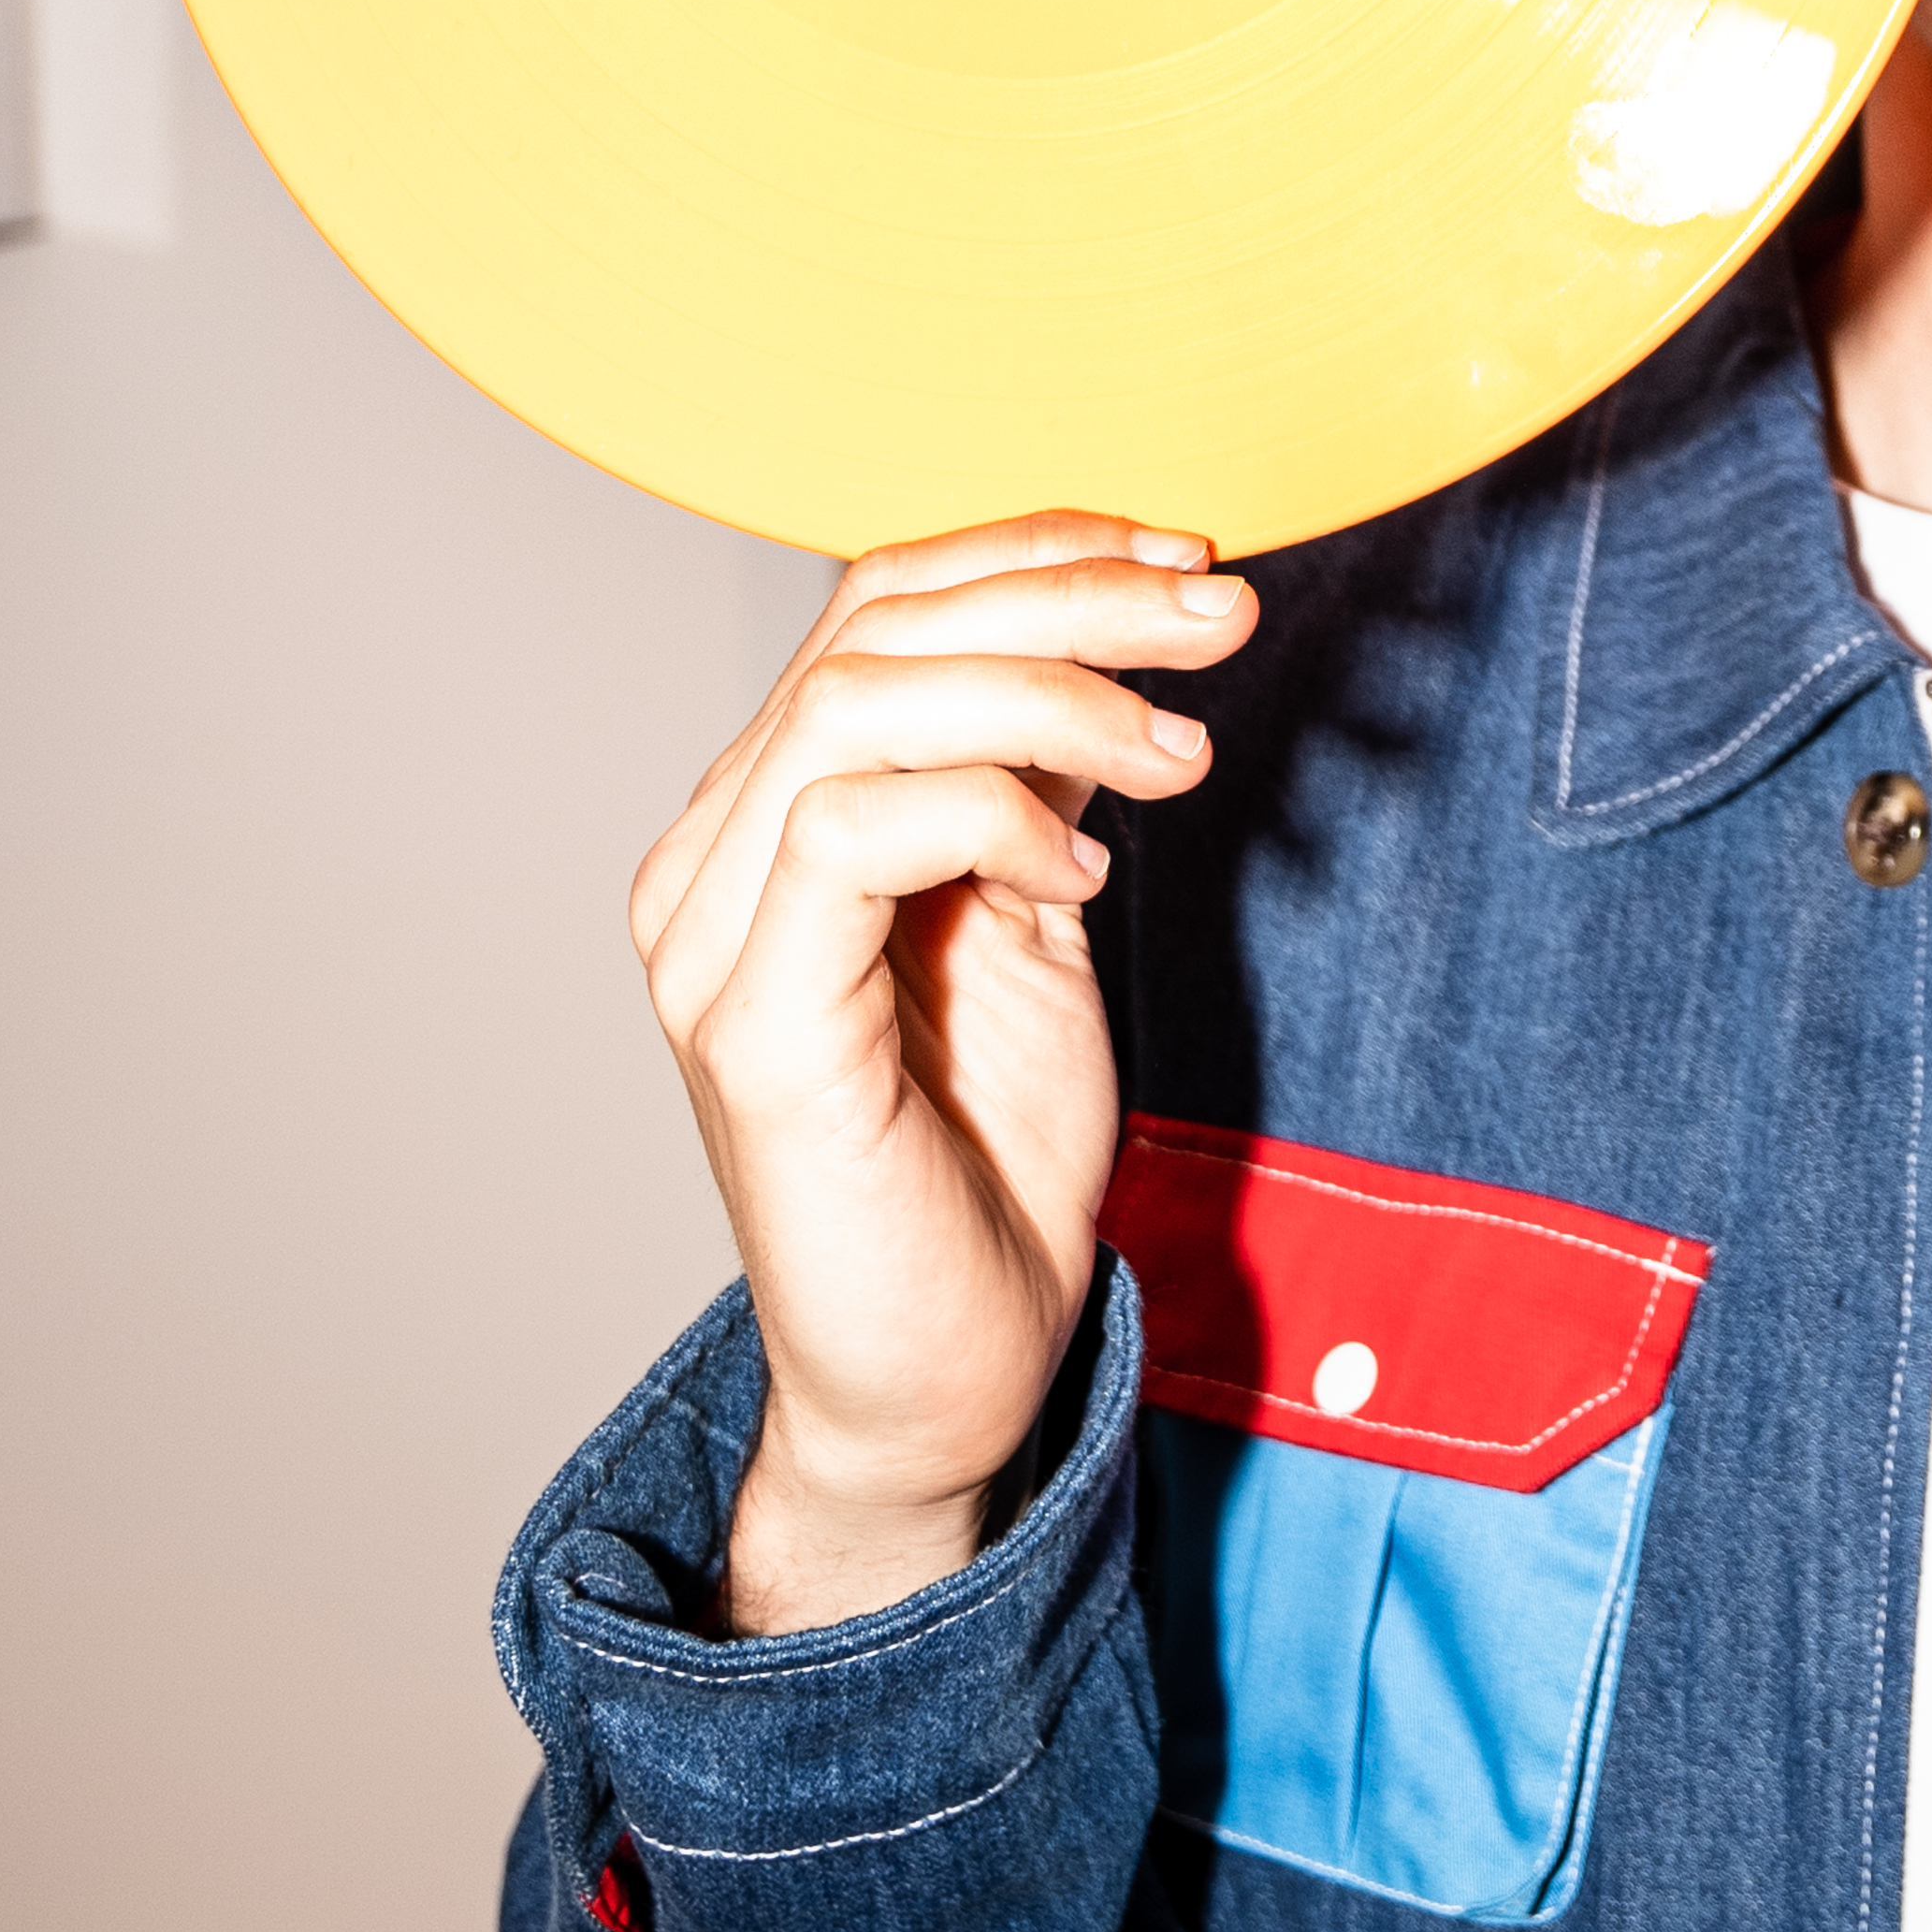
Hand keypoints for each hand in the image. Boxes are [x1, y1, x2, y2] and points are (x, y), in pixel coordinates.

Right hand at [630, 513, 1256, 1632]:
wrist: (950, 1378)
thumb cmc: (986, 1164)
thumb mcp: (1037, 921)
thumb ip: (1036, 783)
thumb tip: (1109, 636)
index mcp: (765, 823)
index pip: (875, 608)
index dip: (1035, 552)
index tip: (1191, 563)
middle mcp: (710, 864)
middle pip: (869, 626)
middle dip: (1069, 594)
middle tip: (1221, 618)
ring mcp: (711, 941)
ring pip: (858, 701)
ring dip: (1053, 692)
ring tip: (1187, 752)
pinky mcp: (751, 1025)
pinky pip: (851, 828)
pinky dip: (993, 813)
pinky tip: (1085, 878)